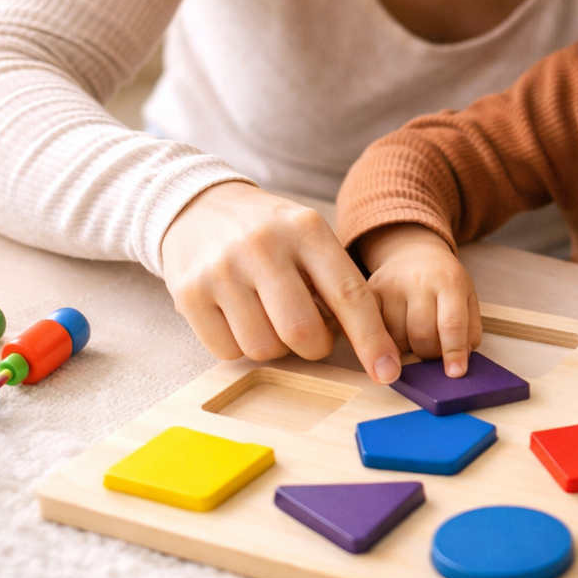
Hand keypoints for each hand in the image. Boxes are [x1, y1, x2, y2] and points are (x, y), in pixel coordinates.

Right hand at [161, 181, 401, 382]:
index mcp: (306, 229)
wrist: (199, 206)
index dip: (372, 339)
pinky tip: (237, 315)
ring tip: (267, 315)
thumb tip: (370, 344)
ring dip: (274, 346)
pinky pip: (227, 351)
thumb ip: (336, 281)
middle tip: (309, 333)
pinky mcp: (189, 293)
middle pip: (302, 332)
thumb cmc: (269, 232)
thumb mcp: (308, 236)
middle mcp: (264, 246)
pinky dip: (239, 345)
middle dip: (314, 346)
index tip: (388, 372)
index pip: (348, 293)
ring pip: (263, 348)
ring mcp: (223, 269)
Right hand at [357, 224, 482, 377]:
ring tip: (413, 335)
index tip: (455, 373)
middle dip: (429, 354)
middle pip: (421, 335)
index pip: (452, 323)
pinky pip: (373, 331)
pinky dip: (384, 341)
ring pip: (395, 338)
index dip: (454, 352)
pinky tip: (393, 333)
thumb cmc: (444, 281)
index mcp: (449, 280)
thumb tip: (459, 364)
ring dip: (406, 349)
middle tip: (433, 350)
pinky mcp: (369, 292)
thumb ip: (469, 331)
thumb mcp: (468, 298)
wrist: (414, 253)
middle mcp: (418, 279)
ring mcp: (390, 285)